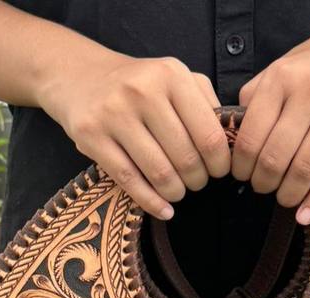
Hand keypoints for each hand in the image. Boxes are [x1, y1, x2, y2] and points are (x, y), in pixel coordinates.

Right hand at [37, 38, 231, 219]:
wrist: (77, 75)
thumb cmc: (138, 84)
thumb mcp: (174, 78)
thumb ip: (204, 103)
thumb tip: (231, 140)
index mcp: (171, 75)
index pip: (209, 135)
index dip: (220, 163)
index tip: (219, 172)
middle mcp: (142, 91)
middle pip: (186, 158)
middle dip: (198, 180)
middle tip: (197, 183)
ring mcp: (113, 113)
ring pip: (159, 172)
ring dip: (176, 192)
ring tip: (178, 192)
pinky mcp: (91, 136)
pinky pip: (129, 180)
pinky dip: (152, 202)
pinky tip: (164, 210)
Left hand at [231, 7, 309, 223]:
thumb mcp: (280, 69)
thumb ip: (256, 100)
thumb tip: (233, 140)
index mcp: (281, 79)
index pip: (250, 137)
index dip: (242, 166)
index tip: (242, 176)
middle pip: (276, 156)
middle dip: (263, 182)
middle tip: (262, 188)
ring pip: (306, 166)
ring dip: (289, 193)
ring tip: (283, 199)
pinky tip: (305, 214)